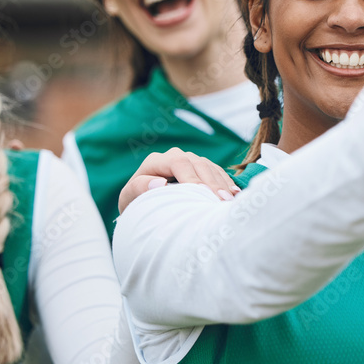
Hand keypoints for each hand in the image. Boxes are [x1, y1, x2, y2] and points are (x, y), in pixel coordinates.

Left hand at [118, 148, 240, 213]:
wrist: (143, 206)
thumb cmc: (135, 203)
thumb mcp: (129, 198)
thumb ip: (139, 188)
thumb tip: (160, 183)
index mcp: (156, 161)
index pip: (178, 162)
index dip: (192, 177)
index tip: (202, 193)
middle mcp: (174, 157)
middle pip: (198, 164)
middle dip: (212, 183)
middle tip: (222, 201)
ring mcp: (189, 161)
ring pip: (210, 167)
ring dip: (222, 183)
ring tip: (231, 200)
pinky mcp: (200, 170)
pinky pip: (217, 172)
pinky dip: (226, 182)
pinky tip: (234, 194)